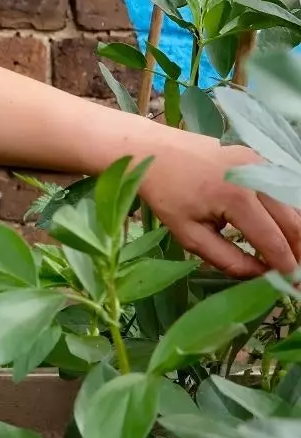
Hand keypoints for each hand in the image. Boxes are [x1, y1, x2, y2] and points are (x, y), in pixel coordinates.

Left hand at [138, 130, 300, 276]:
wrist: (152, 149)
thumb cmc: (165, 193)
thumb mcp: (189, 234)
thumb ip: (228, 258)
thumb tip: (261, 275)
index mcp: (237, 198)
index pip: (273, 241)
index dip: (287, 268)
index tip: (294, 289)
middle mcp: (257, 177)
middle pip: (294, 222)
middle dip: (300, 252)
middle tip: (299, 278)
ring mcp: (261, 162)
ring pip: (295, 204)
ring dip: (298, 232)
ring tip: (295, 258)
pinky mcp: (260, 157)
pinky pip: (286, 189)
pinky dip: (291, 212)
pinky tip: (288, 232)